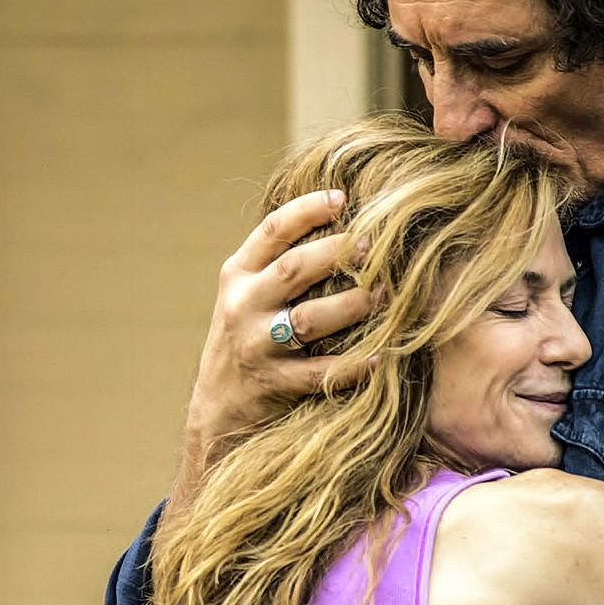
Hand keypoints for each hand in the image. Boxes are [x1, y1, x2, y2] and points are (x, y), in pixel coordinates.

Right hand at [183, 189, 374, 458]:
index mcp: (238, 274)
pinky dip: (352, 365)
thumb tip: (342, 218)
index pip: (273, 231)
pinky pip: (319, 373)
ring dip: (352, 305)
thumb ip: (279, 261)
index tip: (343, 198)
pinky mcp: (273, 383)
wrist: (218, 406)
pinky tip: (380, 355)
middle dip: (338, 253)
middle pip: (294, 269)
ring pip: (309, 319)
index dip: (308, 210)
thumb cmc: (247, 336)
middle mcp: (243, 305)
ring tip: (385, 295)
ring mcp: (256, 345)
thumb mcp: (248, 293)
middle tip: (375, 245)